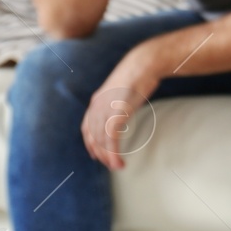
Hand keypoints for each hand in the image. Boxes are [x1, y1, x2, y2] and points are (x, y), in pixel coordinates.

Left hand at [81, 44, 162, 169]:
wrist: (143, 64)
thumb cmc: (139, 73)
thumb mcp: (124, 88)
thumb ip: (119, 100)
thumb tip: (125, 105)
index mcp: (97, 101)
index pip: (87, 128)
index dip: (90, 143)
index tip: (96, 154)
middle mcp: (97, 107)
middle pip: (93, 137)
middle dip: (100, 153)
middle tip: (110, 164)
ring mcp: (106, 111)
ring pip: (102, 141)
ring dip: (108, 157)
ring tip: (117, 166)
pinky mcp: (116, 114)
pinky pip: (111, 139)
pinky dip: (114, 153)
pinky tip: (119, 161)